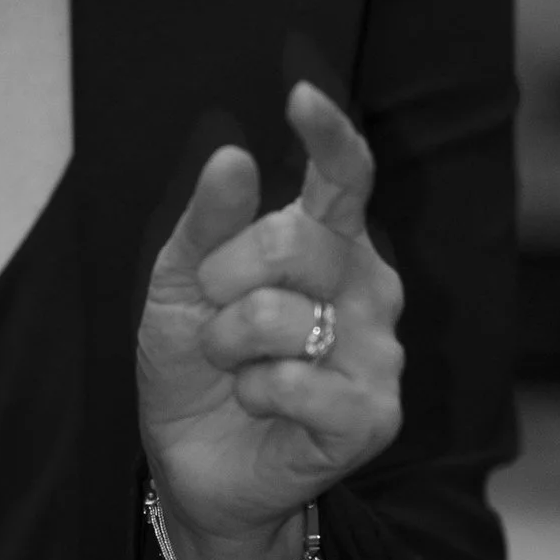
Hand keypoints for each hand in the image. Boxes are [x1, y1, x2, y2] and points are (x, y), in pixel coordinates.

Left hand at [136, 82, 402, 559]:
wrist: (193, 462)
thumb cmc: (198, 365)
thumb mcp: (180, 283)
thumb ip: (207, 222)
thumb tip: (232, 155)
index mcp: (330, 242)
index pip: (346, 175)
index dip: (330, 134)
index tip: (299, 96)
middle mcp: (369, 286)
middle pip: (296, 240)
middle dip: (226, 277)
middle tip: (213, 314)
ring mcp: (379, 350)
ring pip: (284, 316)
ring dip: (231, 345)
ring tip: (236, 368)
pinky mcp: (375, 414)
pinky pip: (299, 381)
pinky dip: (258, 393)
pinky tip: (262, 405)